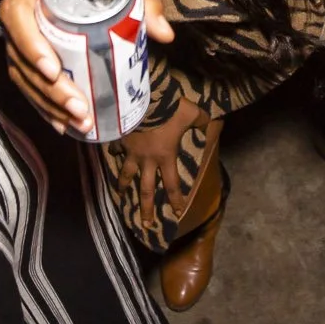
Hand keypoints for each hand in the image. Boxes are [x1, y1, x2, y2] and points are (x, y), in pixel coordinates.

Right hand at [0, 0, 173, 132]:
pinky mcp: (19, 43)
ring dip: (45, 101)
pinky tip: (60, 122)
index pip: (18, 12)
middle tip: (78, 108)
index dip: (30, 43)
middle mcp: (16, 2)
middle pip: (18, 52)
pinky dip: (40, 101)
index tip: (54, 71)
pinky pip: (23, 76)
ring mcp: (14, 26)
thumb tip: (165, 34)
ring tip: (76, 122)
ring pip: (19, 70)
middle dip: (48, 87)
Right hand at [114, 95, 207, 213]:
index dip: (176, 201)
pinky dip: (113, 152)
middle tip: (146, 224)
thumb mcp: (191, 113)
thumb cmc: (168, 109)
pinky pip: (115, 149)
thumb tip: (213, 120)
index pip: (172, 185)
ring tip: (120, 194)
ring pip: (126, 174)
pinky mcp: (119, 140)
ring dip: (123, 186)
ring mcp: (131, 152)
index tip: (178, 213)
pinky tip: (111, 154)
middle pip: (145, 190)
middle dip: (146, 209)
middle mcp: (147, 160)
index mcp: (166, 157)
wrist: (142, 99)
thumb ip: (202, 120)